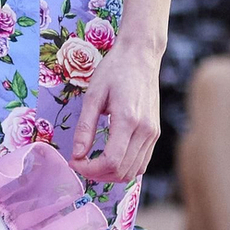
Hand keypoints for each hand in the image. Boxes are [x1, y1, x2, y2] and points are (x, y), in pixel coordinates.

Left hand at [71, 35, 161, 184]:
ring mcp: (153, 133)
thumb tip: (76, 154)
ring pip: (134, 171)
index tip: (73, 161)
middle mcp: (145, 130)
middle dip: (97, 174)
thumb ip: (85, 127)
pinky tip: (108, 158)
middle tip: (79, 163)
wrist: (141, 55)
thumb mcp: (93, 95)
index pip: (111, 162)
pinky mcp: (155, 133)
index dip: (89, 169)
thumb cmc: (114, 70)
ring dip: (110, 174)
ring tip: (92, 163)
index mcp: (128, 120)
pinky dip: (124, 168)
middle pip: (122, 172)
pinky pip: (141, 162)